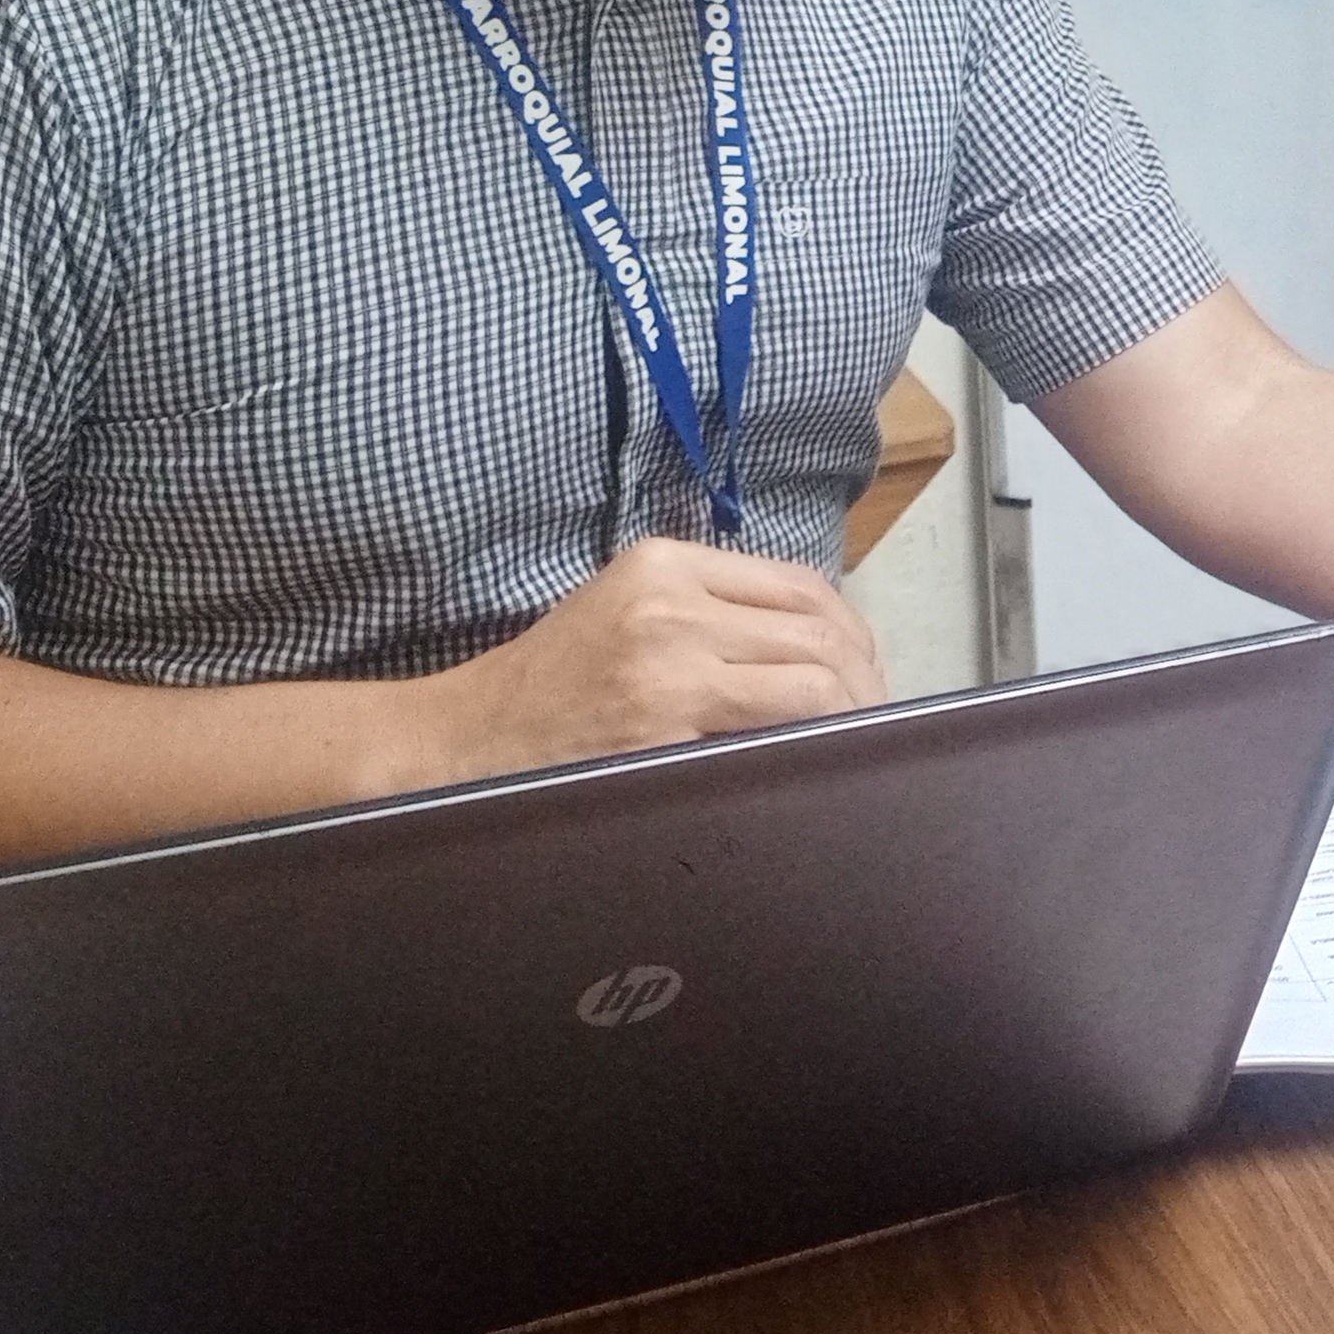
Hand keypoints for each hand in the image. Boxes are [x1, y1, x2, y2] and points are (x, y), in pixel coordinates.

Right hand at [424, 539, 886, 780]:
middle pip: (818, 633)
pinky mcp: (663, 729)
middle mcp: (672, 603)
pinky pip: (771, 736)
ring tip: (851, 749)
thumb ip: (705, 615)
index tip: (866, 674)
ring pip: (811, 682)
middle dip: (864, 682)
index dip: (852, 634)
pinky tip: (811, 770)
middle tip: (875, 723)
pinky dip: (807, 750)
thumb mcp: (621, 614)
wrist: (457, 744)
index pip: (800, 587)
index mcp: (663, 564)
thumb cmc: (544, 690)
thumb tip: (814, 652)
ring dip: (849, 718)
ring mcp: (669, 666)